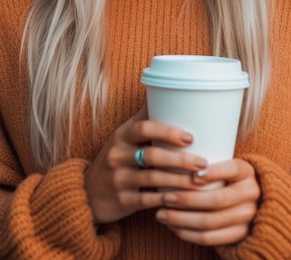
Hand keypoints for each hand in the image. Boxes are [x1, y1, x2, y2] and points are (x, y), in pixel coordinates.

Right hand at [84, 105, 208, 224]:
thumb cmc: (116, 158)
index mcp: (121, 135)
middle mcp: (118, 155)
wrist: (88, 192)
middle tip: (203, 162)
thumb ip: (144, 118)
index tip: (190, 137)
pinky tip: (182, 199)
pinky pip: (148, 201)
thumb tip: (166, 88)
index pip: (144, 128)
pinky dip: (167, 201)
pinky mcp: (122, 201)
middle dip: (180, 160)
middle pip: (152, 155)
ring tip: (200, 181)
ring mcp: (119, 179)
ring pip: (153, 179)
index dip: (168, 131)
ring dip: (179, 181)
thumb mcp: (123, 135)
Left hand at [154, 158, 260, 245]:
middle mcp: (251, 194)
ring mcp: (246, 217)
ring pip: (210, 222)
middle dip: (187, 199)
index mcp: (246, 171)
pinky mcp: (238, 235)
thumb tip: (170, 148)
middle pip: (217, 199)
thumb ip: (206, 157)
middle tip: (165, 197)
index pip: (232, 169)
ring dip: (182, 219)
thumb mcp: (223, 161)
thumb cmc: (224, 175)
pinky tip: (172, 227)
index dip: (213, 172)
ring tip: (161, 214)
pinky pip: (210, 238)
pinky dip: (188, 233)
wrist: (247, 200)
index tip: (192, 175)